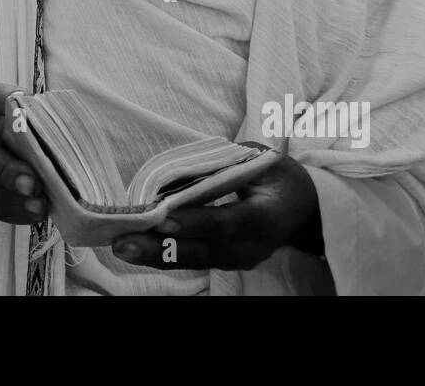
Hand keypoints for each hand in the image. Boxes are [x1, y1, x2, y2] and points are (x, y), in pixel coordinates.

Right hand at [0, 82, 46, 225]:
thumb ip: (33, 109)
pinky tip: (32, 215)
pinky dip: (11, 212)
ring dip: (11, 200)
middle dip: (8, 172)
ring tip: (38, 208)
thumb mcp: (15, 104)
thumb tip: (63, 121)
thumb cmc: (3, 119)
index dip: (6, 102)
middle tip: (34, 185)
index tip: (24, 106)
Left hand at [111, 151, 322, 271]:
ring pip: (193, 260)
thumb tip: (180, 170)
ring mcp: (239, 259)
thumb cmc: (278, 176)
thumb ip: (223, 166)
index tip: (161, 217)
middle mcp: (252, 246)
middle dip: (160, 246)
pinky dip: (163, 253)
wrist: (305, 208)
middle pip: (203, 250)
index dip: (195, 221)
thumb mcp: (260, 161)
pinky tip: (135, 248)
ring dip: (154, 254)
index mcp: (266, 216)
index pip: (228, 221)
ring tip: (120, 246)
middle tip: (122, 241)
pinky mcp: (225, 262)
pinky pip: (192, 260)